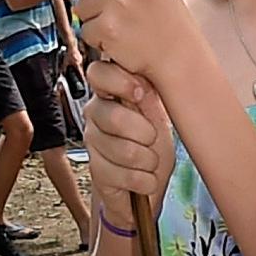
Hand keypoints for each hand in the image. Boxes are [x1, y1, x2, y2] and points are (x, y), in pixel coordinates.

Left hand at [69, 0, 196, 83]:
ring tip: (124, 18)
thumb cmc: (162, 14)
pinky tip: (122, 34)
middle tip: (123, 1)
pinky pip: (85, 29)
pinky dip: (98, 36)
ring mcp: (118, 0)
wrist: (180, 53)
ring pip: (79, 4)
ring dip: (96, 15)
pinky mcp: (108, 27)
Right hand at [83, 62, 174, 207]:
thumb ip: (150, 93)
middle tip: (153, 138)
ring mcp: (93, 142)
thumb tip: (147, 77)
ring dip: (148, 160)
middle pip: (113, 117)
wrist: (150, 182)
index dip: (118, 81)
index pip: (98, 73)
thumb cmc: (156, 142)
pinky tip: (145, 178)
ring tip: (152, 160)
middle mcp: (96, 114)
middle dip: (145, 133)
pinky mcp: (95, 172)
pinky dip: (143, 181)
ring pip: (121, 150)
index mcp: (113, 92)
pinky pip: (120, 175)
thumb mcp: (161, 113)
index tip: (140, 93)